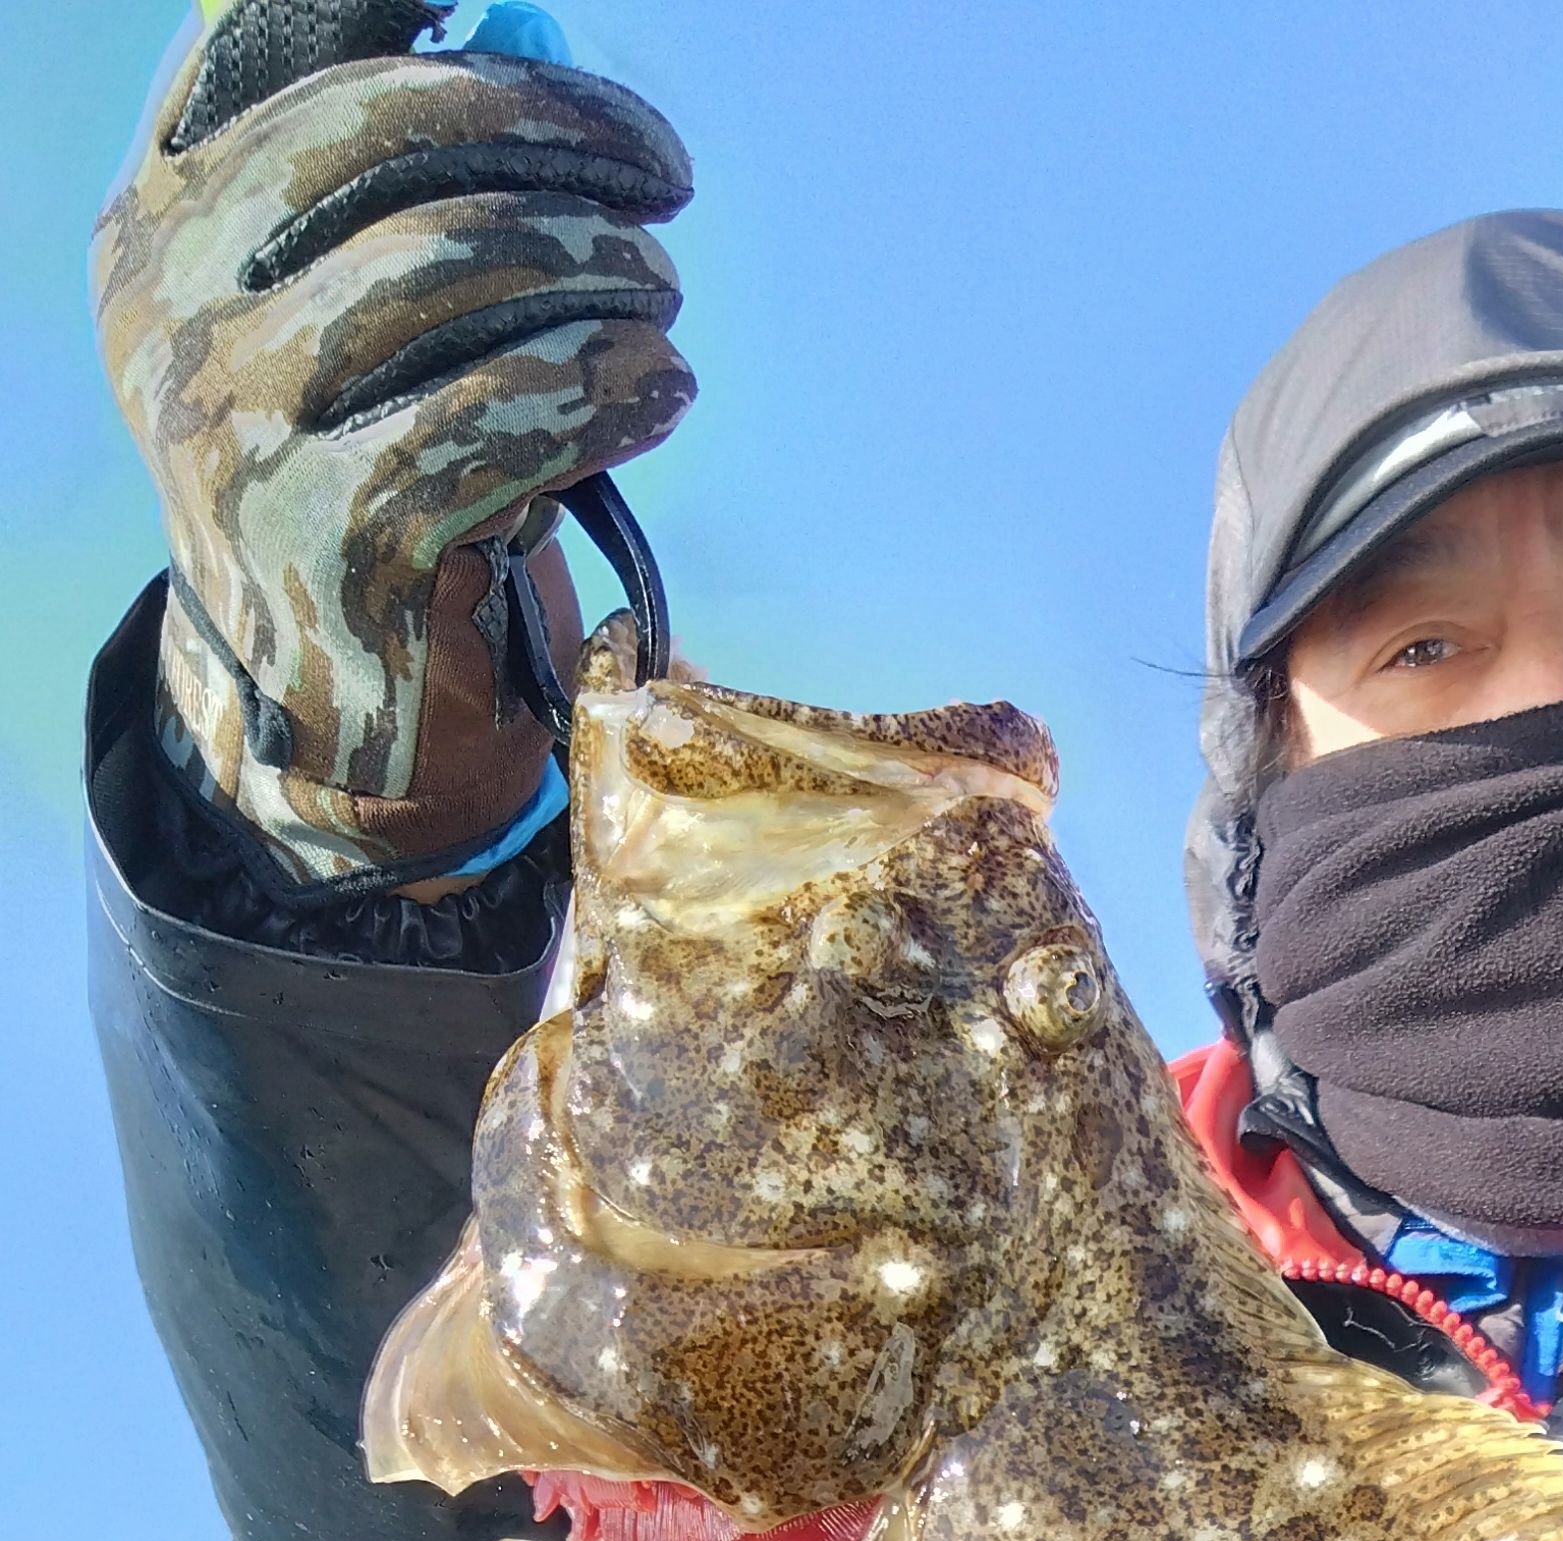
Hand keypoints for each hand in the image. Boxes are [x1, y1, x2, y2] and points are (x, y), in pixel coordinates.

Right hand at [93, 0, 691, 884]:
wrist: (342, 715)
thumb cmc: (379, 484)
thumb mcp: (358, 333)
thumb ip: (404, 197)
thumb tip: (530, 38)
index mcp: (165, 223)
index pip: (277, 55)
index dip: (403, 11)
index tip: (522, 22)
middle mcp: (174, 305)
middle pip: (382, 130)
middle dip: (550, 127)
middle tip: (660, 177)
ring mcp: (238, 423)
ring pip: (458, 264)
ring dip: (601, 264)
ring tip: (661, 296)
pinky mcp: (334, 535)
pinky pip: (504, 411)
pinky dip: (609, 382)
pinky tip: (663, 382)